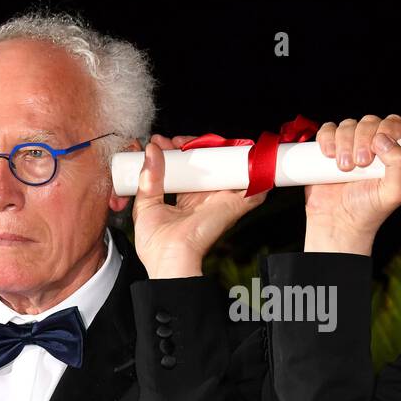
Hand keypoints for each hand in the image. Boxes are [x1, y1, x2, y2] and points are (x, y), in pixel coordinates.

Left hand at [131, 134, 266, 277]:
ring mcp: (221, 198)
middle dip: (191, 145)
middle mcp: (205, 196)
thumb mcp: (145, 206)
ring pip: (227, 166)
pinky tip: (237, 151)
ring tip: (191, 142)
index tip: (160, 143)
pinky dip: (255, 168)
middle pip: (207, 163)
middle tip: (173, 141)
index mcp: (185, 198)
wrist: (171, 259)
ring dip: (217, 148)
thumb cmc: (157, 244)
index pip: (186, 168)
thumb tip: (151, 151)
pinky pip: (253, 184)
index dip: (175, 152)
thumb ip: (148, 178)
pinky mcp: (234, 203)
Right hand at [303, 114, 400, 254]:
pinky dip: (327, 137)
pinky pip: (327, 130)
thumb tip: (383, 139)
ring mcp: (350, 146)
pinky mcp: (329, 149)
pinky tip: (328, 154)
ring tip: (344, 168)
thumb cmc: (369, 211)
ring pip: (348, 125)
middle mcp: (372, 146)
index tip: (377, 147)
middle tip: (359, 164)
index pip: (394, 124)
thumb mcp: (395, 192)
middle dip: (363, 138)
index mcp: (393, 152)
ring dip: (344, 142)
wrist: (338, 223)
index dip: (386, 129)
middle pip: (369, 122)